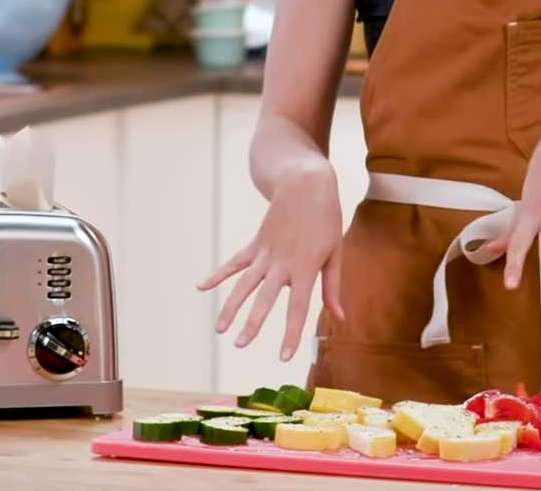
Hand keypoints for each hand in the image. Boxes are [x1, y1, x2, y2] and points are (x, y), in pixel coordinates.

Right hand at [197, 158, 345, 360]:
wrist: (306, 183)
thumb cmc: (326, 219)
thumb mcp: (336, 252)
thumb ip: (333, 287)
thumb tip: (339, 317)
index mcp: (305, 269)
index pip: (297, 309)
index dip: (291, 334)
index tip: (284, 357)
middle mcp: (282, 264)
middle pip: (264, 299)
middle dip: (252, 324)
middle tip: (240, 345)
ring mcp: (265, 253)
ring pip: (244, 284)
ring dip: (230, 306)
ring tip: (219, 329)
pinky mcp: (255, 243)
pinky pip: (234, 262)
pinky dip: (218, 275)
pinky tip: (201, 287)